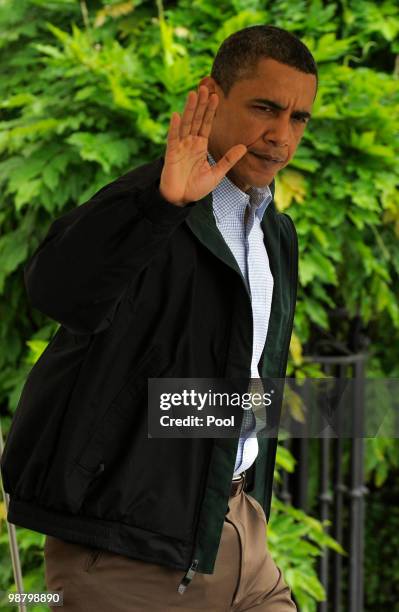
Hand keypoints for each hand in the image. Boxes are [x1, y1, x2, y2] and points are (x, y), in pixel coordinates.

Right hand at [159, 85, 247, 205]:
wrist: (181, 200)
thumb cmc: (196, 188)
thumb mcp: (216, 174)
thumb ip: (228, 160)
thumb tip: (244, 146)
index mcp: (200, 146)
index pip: (206, 124)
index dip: (211, 111)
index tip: (216, 96)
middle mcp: (190, 143)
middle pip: (196, 120)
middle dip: (201, 104)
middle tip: (206, 87)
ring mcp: (180, 147)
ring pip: (186, 125)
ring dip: (189, 110)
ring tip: (193, 94)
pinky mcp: (171, 155)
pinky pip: (173, 139)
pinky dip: (175, 127)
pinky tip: (177, 115)